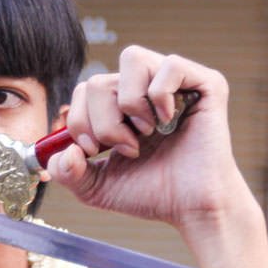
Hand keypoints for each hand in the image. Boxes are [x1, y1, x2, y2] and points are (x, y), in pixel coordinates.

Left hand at [46, 46, 249, 230]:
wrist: (192, 209)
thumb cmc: (152, 194)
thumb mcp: (96, 187)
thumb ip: (68, 172)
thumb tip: (62, 152)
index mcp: (121, 106)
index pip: (85, 89)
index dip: (80, 119)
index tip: (95, 150)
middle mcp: (146, 88)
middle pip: (100, 79)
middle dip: (104, 121)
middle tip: (128, 148)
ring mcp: (176, 82)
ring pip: (131, 58)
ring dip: (130, 102)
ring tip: (146, 131)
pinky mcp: (206, 83)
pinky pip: (170, 64)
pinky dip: (161, 95)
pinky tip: (169, 120)